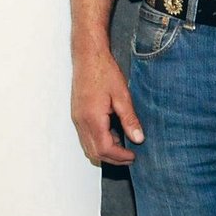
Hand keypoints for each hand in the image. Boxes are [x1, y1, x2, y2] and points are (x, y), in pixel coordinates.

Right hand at [71, 49, 142, 165]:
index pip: (104, 149)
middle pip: (94, 152)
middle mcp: (81, 123)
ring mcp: (77, 119)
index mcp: (92, 119)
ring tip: (124, 146)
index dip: (120, 156)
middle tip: (130, 156)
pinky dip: (99, 141)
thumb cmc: (104, 72)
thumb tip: (138, 139)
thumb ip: (130, 119)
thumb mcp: (122, 96)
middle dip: (113, 158)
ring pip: (89, 146)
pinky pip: (86, 136)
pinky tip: (113, 134)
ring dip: (105, 151)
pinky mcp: (77, 115)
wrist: (88, 57)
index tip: (134, 156)